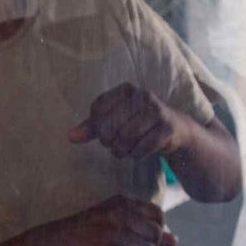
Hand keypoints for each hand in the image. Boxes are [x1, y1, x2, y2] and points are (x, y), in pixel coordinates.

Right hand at [44, 195, 176, 245]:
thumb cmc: (91, 228)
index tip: (144, 235)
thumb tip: (175, 240)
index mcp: (123, 203)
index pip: (158, 215)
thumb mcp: (118, 219)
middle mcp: (119, 215)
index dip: (157, 229)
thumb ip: (147, 228)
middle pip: (155, 235)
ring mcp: (112, 234)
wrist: (58, 239)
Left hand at [68, 83, 190, 158]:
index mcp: (125, 90)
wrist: (174, 128)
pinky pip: (141, 148)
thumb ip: (90, 128)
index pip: (98, 111)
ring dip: (121, 150)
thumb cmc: (136, 123)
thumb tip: (70, 137)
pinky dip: (135, 154)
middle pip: (109, 126)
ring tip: (124, 148)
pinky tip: (137, 151)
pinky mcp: (166, 128)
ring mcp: (156, 111)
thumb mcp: (112, 121)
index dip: (97, 127)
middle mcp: (142, 96)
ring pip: (125, 138)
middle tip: (114, 143)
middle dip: (108, 141)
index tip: (104, 130)